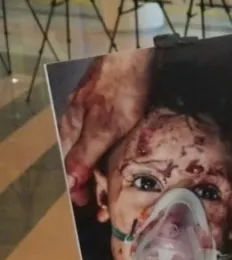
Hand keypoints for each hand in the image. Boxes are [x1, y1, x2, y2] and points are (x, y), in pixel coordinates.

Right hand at [59, 53, 150, 205]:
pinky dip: (113, 146)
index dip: (77, 186)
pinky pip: (108, 131)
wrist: (134, 55)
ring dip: (102, 164)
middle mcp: (78, 119)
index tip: (86, 204)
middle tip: (103, 199)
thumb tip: (70, 181)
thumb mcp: (103, 128)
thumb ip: (85, 154)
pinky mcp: (111, 101)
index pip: (70, 166)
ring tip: (113, 181)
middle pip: (81, 156)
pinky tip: (124, 149)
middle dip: (90, 179)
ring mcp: (94, 109)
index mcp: (72, 128)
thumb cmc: (119, 90)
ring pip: (95, 144)